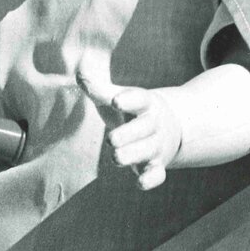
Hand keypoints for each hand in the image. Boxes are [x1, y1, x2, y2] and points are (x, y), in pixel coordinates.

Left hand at [77, 63, 181, 189]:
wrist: (169, 126)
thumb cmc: (131, 110)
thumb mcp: (118, 96)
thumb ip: (98, 87)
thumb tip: (80, 68)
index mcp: (144, 103)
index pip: (140, 99)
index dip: (129, 99)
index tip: (116, 100)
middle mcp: (153, 124)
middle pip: (144, 128)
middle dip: (128, 134)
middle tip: (111, 139)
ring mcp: (156, 146)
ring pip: (149, 151)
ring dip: (133, 155)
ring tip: (116, 156)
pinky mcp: (156, 166)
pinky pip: (158, 175)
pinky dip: (151, 180)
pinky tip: (140, 182)